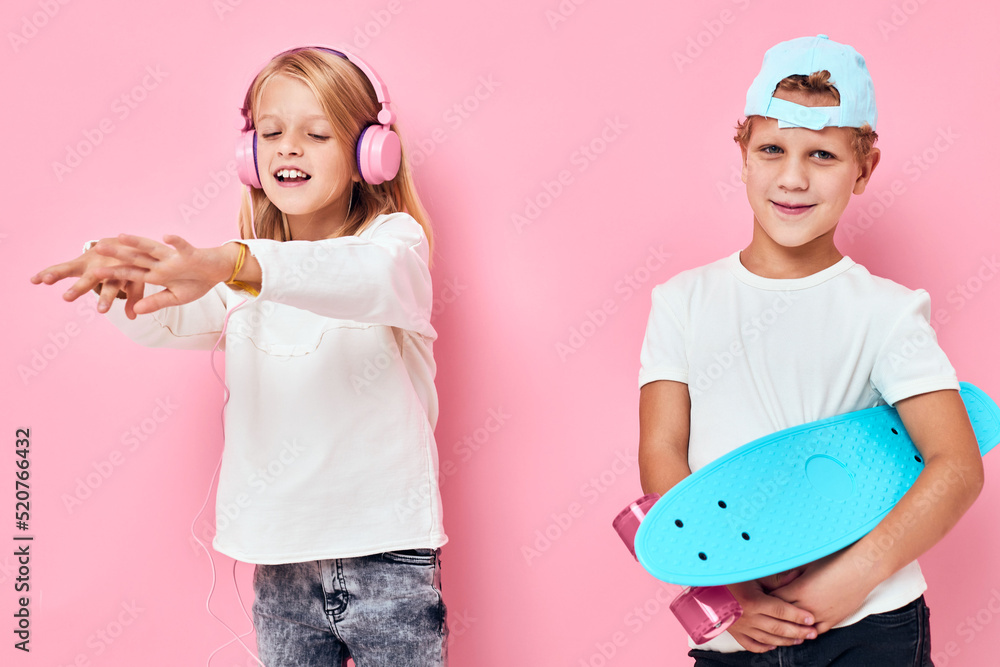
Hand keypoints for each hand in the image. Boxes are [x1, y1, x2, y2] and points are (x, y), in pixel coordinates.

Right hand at [31, 240, 145, 317]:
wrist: (124, 242)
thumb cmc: (133, 266)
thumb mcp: (137, 279)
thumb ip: (135, 297)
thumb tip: (132, 317)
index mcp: (120, 269)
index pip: (113, 286)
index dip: (107, 298)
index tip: (101, 311)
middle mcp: (102, 265)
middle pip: (90, 278)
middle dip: (79, 287)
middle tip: (67, 298)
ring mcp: (89, 262)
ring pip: (72, 269)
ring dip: (58, 274)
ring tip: (45, 280)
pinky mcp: (79, 261)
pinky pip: (62, 268)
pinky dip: (49, 272)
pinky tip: (34, 280)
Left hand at [88, 234, 232, 314]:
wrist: (217, 271)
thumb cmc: (196, 283)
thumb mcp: (175, 297)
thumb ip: (155, 302)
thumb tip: (135, 310)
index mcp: (157, 275)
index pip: (132, 273)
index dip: (114, 273)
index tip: (95, 273)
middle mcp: (161, 264)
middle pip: (136, 258)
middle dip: (118, 254)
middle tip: (98, 248)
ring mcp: (174, 258)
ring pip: (152, 249)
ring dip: (138, 242)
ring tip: (121, 236)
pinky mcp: (190, 254)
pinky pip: (182, 247)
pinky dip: (176, 242)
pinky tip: (167, 236)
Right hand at [724, 579, 816, 651]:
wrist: (705, 586)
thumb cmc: (730, 577)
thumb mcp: (752, 574)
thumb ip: (774, 578)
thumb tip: (796, 576)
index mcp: (752, 600)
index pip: (781, 610)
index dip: (798, 616)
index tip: (811, 619)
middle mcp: (748, 616)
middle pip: (778, 627)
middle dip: (799, 631)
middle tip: (813, 633)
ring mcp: (741, 627)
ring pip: (768, 638)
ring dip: (786, 640)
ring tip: (800, 640)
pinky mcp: (734, 632)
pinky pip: (752, 645)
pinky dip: (765, 646)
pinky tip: (774, 644)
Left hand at [769, 550, 875, 634]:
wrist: (860, 569)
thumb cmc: (833, 561)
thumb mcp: (806, 565)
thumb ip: (791, 575)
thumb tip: (778, 579)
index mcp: (798, 590)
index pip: (774, 600)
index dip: (767, 598)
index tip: (762, 596)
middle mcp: (808, 606)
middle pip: (783, 614)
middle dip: (775, 611)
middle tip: (768, 609)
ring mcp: (821, 615)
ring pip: (798, 627)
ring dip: (790, 624)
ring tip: (783, 621)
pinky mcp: (833, 620)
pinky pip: (816, 631)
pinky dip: (807, 630)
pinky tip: (802, 628)